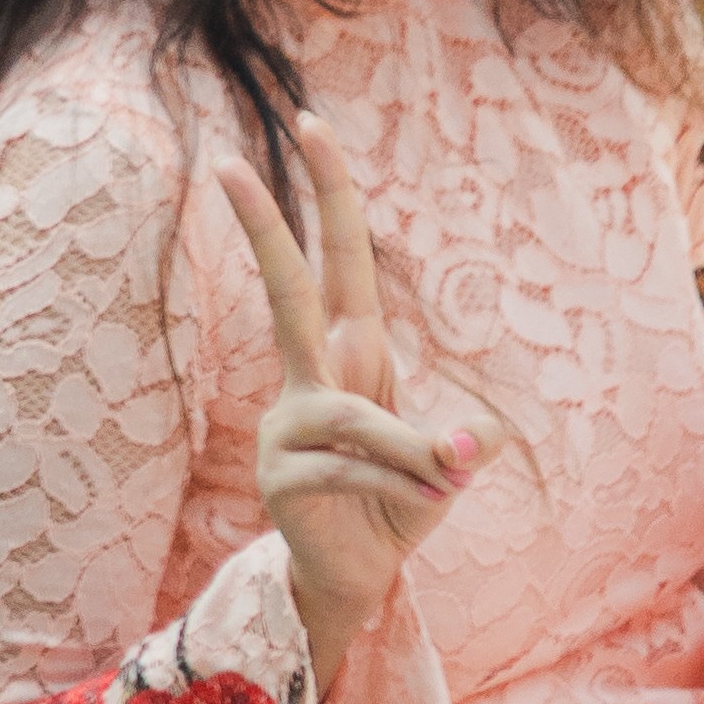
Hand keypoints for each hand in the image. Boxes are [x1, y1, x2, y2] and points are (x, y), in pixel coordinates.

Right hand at [214, 112, 500, 693]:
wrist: (360, 578)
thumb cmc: (401, 506)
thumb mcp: (447, 464)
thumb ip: (461, 443)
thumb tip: (474, 443)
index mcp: (350, 353)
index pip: (339, 261)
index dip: (330, 196)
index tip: (312, 125)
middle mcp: (308, 378)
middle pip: (287, 291)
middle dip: (263, 229)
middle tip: (230, 165)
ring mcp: (286, 425)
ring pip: (357, 417)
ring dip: (414, 455)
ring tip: (451, 483)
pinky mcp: (283, 475)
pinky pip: (358, 469)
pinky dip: (405, 487)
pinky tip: (424, 505)